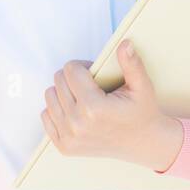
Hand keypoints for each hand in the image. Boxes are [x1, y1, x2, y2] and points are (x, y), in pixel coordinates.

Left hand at [40, 41, 182, 170]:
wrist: (143, 143)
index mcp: (94, 107)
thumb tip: (124, 44)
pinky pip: (46, 116)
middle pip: (58, 81)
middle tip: (91, 85)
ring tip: (83, 97)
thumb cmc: (142, 112)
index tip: (94, 73)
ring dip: (64, 92)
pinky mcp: (64, 146)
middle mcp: (77, 123)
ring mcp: (69, 137)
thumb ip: (131, 63)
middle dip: (73, 77)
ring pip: (50, 96)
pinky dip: (58, 110)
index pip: (70, 69)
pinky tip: (75, 111)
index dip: (83, 66)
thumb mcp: (142, 86)